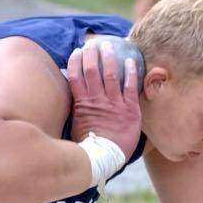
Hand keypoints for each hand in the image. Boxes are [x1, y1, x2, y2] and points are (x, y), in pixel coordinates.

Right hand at [68, 44, 141, 160]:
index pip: (76, 77)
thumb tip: (71, 102)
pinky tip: (131, 61)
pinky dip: (130, 72)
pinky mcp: (130, 109)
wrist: (106, 158)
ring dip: (109, 58)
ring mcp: (114, 104)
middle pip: (92, 71)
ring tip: (108, 46)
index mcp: (82, 104)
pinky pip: (130, 87)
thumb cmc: (89, 146)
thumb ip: (76, 111)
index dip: (76, 62)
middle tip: (92, 44)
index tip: (77, 52)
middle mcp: (97, 100)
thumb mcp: (76, 126)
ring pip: (111, 75)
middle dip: (91, 55)